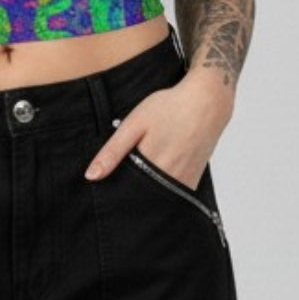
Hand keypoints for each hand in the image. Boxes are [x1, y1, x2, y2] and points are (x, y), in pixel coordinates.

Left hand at [83, 71, 233, 190]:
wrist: (207, 102)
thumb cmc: (169, 108)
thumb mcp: (134, 124)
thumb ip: (113, 152)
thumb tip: (91, 176)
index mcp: (150, 166)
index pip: (125, 193)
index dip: (113, 192)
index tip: (105, 190)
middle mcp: (169, 180)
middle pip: (142, 197)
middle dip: (129, 194)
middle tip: (123, 177)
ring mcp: (184, 182)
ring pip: (157, 196)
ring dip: (146, 191)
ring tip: (141, 172)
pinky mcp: (194, 180)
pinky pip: (172, 193)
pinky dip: (162, 188)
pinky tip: (156, 173)